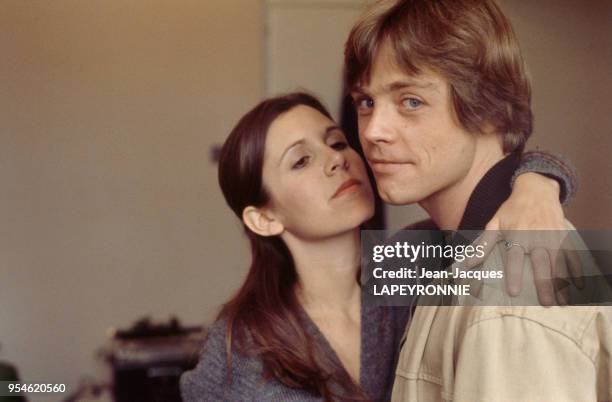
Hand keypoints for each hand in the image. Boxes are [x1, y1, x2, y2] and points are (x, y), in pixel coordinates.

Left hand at [466, 173, 582, 304]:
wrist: (536, 190)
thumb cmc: (511, 210)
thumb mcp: (494, 223)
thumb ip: (483, 244)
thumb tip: (468, 263)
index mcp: (517, 235)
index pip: (515, 258)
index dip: (514, 275)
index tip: (514, 292)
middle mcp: (536, 237)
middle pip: (541, 264)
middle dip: (544, 284)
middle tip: (546, 304)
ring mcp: (553, 237)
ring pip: (558, 263)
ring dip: (561, 282)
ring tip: (562, 302)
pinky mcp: (564, 236)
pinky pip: (572, 254)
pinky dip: (577, 270)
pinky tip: (580, 286)